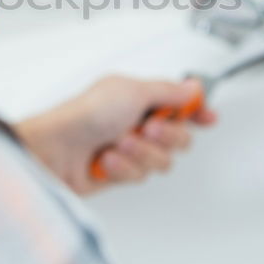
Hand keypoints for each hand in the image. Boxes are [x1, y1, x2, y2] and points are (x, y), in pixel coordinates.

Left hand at [15, 75, 215, 194]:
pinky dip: (124, 168)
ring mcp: (129, 149)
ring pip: (162, 161)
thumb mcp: (132, 92)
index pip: (179, 104)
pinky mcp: (120, 173)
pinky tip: (107, 160)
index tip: (208, 118)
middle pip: (179, 137)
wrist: (55, 150)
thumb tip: (193, 87)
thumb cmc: (85, 115)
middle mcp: (136, 123)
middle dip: (167, 136)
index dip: (197, 112)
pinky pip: (140, 176)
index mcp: (139, 98)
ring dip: (141, 153)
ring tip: (119, 145)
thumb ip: (168, 92)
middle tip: (148, 129)